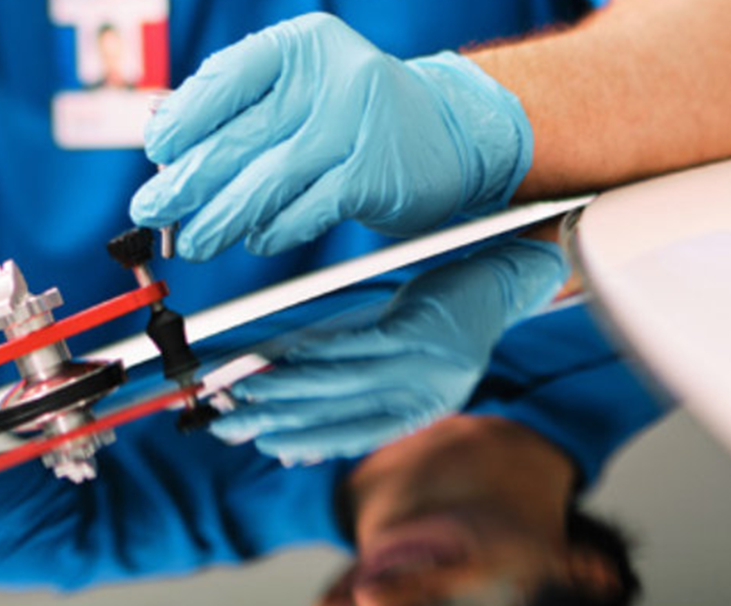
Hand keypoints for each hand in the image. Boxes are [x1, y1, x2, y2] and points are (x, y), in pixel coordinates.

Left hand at [130, 12, 531, 259]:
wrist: (447, 130)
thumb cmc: (348, 111)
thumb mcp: (299, 86)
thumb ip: (238, 106)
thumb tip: (162, 143)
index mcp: (301, 45)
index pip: (226, 77)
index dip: (184, 118)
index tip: (156, 151)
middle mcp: (331, 77)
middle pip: (239, 137)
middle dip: (186, 181)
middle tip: (152, 209)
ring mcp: (356, 125)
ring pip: (267, 181)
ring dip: (219, 218)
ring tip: (192, 241)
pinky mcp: (374, 174)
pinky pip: (306, 210)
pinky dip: (272, 230)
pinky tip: (253, 240)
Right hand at [210, 237, 568, 461]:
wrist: (496, 283)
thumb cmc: (440, 324)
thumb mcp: (402, 363)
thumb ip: (355, 394)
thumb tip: (304, 426)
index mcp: (424, 411)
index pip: (355, 438)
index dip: (306, 444)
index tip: (264, 447)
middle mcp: (426, 395)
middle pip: (340, 415)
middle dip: (280, 421)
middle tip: (235, 425)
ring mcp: (425, 364)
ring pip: (342, 384)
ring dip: (288, 388)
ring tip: (249, 391)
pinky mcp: (419, 330)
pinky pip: (358, 346)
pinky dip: (318, 352)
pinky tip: (289, 355)